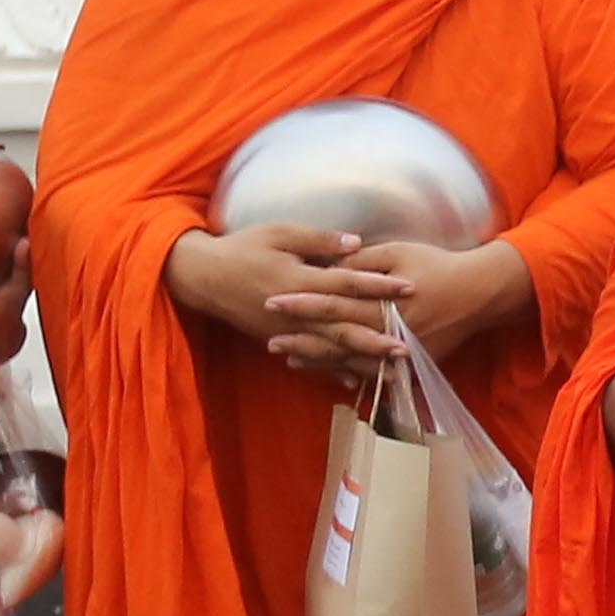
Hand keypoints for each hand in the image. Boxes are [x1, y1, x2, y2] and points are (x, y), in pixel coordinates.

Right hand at [166, 222, 415, 381]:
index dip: (379, 286)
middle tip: (408, 350)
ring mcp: (288, 330)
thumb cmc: (243, 248)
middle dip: (377, 340)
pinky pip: (312, 359)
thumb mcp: (279, 233)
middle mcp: (296, 311)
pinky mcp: (280, 340)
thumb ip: (319, 240)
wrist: (204, 277)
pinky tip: (356, 382)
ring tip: (392, 373)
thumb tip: (357, 243)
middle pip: (343, 328)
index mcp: (299, 280)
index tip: (410, 288)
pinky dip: (333, 371)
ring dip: (362, 363)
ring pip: (331, 351)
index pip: (347, 283)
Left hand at [264, 238, 526, 377]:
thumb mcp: (398, 252)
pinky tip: (329, 371)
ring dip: (320, 360)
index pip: (332, 303)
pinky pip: (376, 372)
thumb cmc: (437, 265)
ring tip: (291, 358)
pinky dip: (350, 372)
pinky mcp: (412, 362)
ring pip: (352, 360)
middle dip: (302, 340)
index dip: (301, 304)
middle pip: (336, 338)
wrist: (479, 293)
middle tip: (270, 341)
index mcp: (381, 301)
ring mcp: (400, 350)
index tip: (272, 303)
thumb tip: (329, 270)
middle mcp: (388, 330)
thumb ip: (361, 263)